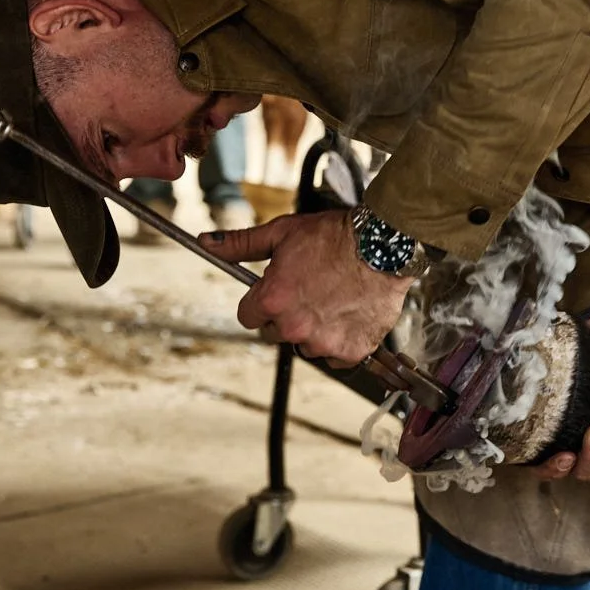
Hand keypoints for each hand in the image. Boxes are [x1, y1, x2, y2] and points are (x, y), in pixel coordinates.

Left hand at [199, 210, 412, 364]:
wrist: (384, 245)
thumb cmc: (335, 236)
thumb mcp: (282, 233)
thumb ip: (241, 244)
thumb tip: (206, 242)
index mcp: (273, 300)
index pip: (248, 316)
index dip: (261, 301)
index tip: (277, 291)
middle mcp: (294, 326)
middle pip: (276, 332)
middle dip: (287, 315)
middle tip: (311, 290)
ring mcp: (323, 342)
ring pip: (305, 344)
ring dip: (314, 328)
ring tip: (334, 298)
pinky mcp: (350, 351)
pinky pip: (335, 355)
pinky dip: (341, 339)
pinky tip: (349, 313)